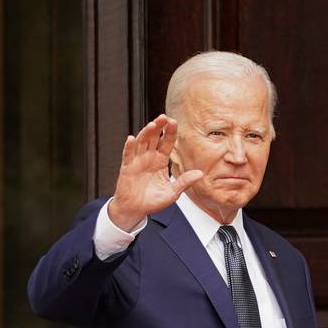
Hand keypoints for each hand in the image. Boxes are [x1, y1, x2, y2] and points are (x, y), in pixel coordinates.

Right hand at [107, 115, 203, 230]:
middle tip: (164, 117)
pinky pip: (127, 155)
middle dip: (159, 127)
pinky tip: (131, 139)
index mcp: (161, 161)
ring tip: (153, 125)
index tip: (175, 122)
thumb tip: (200, 174)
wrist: (136, 210)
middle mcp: (149, 157)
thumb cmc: (153, 201)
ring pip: (141, 142)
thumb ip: (184, 182)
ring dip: (146, 133)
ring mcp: (137, 161)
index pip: (167, 143)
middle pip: (154, 138)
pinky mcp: (127, 168)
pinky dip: (129, 147)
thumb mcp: (172, 192)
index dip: (170, 133)